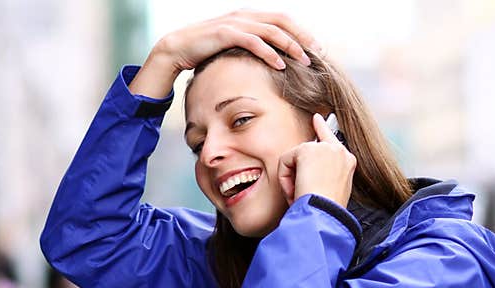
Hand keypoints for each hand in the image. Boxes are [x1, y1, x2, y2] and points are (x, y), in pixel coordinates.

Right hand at [160, 10, 318, 70]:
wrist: (177, 48)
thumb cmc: (206, 52)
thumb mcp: (233, 48)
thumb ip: (251, 49)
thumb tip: (269, 61)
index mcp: (249, 17)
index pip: (281, 20)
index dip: (300, 32)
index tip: (315, 49)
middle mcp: (245, 16)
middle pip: (282, 21)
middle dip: (302, 36)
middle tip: (317, 53)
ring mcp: (236, 23)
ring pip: (271, 30)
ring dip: (291, 45)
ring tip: (304, 61)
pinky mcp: (226, 34)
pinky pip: (254, 42)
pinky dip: (269, 53)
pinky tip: (280, 65)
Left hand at [278, 113, 355, 206]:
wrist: (325, 212)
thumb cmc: (327, 211)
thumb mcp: (332, 192)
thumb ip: (324, 177)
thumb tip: (306, 175)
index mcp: (347, 162)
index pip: (332, 140)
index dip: (322, 128)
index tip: (316, 118)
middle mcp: (339, 151)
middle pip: (310, 145)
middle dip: (296, 161)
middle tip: (296, 174)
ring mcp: (324, 148)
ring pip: (296, 159)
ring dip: (292, 179)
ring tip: (298, 196)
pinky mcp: (308, 150)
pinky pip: (285, 161)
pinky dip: (285, 179)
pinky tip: (294, 191)